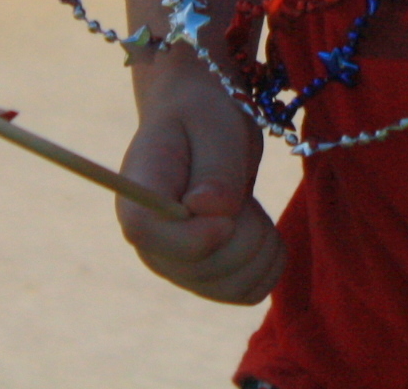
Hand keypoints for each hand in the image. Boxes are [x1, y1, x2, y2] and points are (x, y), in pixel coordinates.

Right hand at [117, 60, 283, 303]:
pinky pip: (250, 292)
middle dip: (244, 231)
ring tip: (247, 205)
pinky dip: (270, 262)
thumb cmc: (206, 116)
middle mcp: (151, 245)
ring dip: (261, 245)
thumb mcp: (215, 124)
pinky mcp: (208, 279)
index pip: (148, 236)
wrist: (205, 127)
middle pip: (203, 269)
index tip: (231, 208)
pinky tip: (260, 228)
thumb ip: (215, 168)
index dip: (196, 234)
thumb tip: (209, 210)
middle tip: (242, 189)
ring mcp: (178, 269)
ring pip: (233, 287)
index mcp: (137, 199)